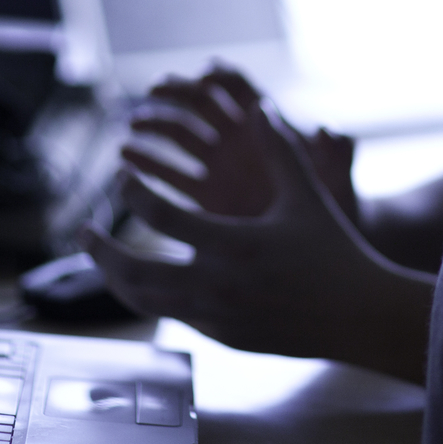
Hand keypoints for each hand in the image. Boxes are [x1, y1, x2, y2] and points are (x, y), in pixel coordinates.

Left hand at [83, 100, 431, 382]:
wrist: (358, 316)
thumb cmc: (334, 251)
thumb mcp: (306, 195)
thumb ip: (280, 149)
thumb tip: (259, 107)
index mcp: (234, 244)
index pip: (160, 216)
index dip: (132, 192)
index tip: (121, 178)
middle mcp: (217, 285)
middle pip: (133, 271)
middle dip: (100, 249)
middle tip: (83, 229)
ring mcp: (216, 317)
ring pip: (144, 302)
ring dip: (115, 279)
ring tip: (103, 258)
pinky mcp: (221, 337)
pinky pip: (172, 317)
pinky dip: (152, 297)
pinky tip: (149, 279)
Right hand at [124, 67, 359, 221]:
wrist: (325, 252)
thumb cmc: (338, 207)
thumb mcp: (338, 181)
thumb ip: (338, 155)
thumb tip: (330, 130)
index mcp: (270, 127)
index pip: (239, 86)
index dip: (220, 77)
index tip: (202, 78)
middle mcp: (240, 141)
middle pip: (199, 103)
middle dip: (176, 94)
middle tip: (153, 94)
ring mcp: (219, 167)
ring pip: (179, 135)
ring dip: (155, 126)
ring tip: (133, 131)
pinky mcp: (204, 198)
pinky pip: (171, 175)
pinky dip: (149, 163)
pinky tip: (128, 160)